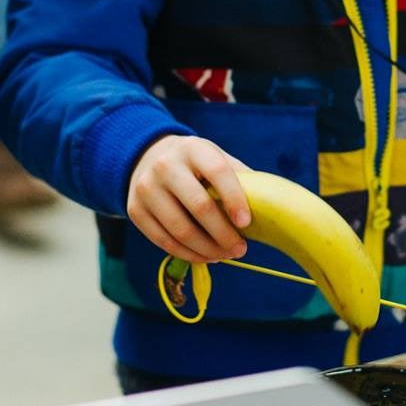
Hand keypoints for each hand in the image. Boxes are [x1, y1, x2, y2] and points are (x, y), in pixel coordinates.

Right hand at [127, 134, 251, 267]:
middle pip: (199, 206)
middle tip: (241, 249)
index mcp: (193, 149)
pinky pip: (163, 241)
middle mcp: (165, 166)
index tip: (247, 224)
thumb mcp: (215, 158)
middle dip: (224, 234)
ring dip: (207, 250)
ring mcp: (146, 188)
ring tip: (226, 256)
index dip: (234, 199)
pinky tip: (206, 257)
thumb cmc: (194, 164)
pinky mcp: (135, 210)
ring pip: (180, 229)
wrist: (147, 157)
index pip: (217, 172)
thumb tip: (270, 207)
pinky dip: (188, 254)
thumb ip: (239, 177)